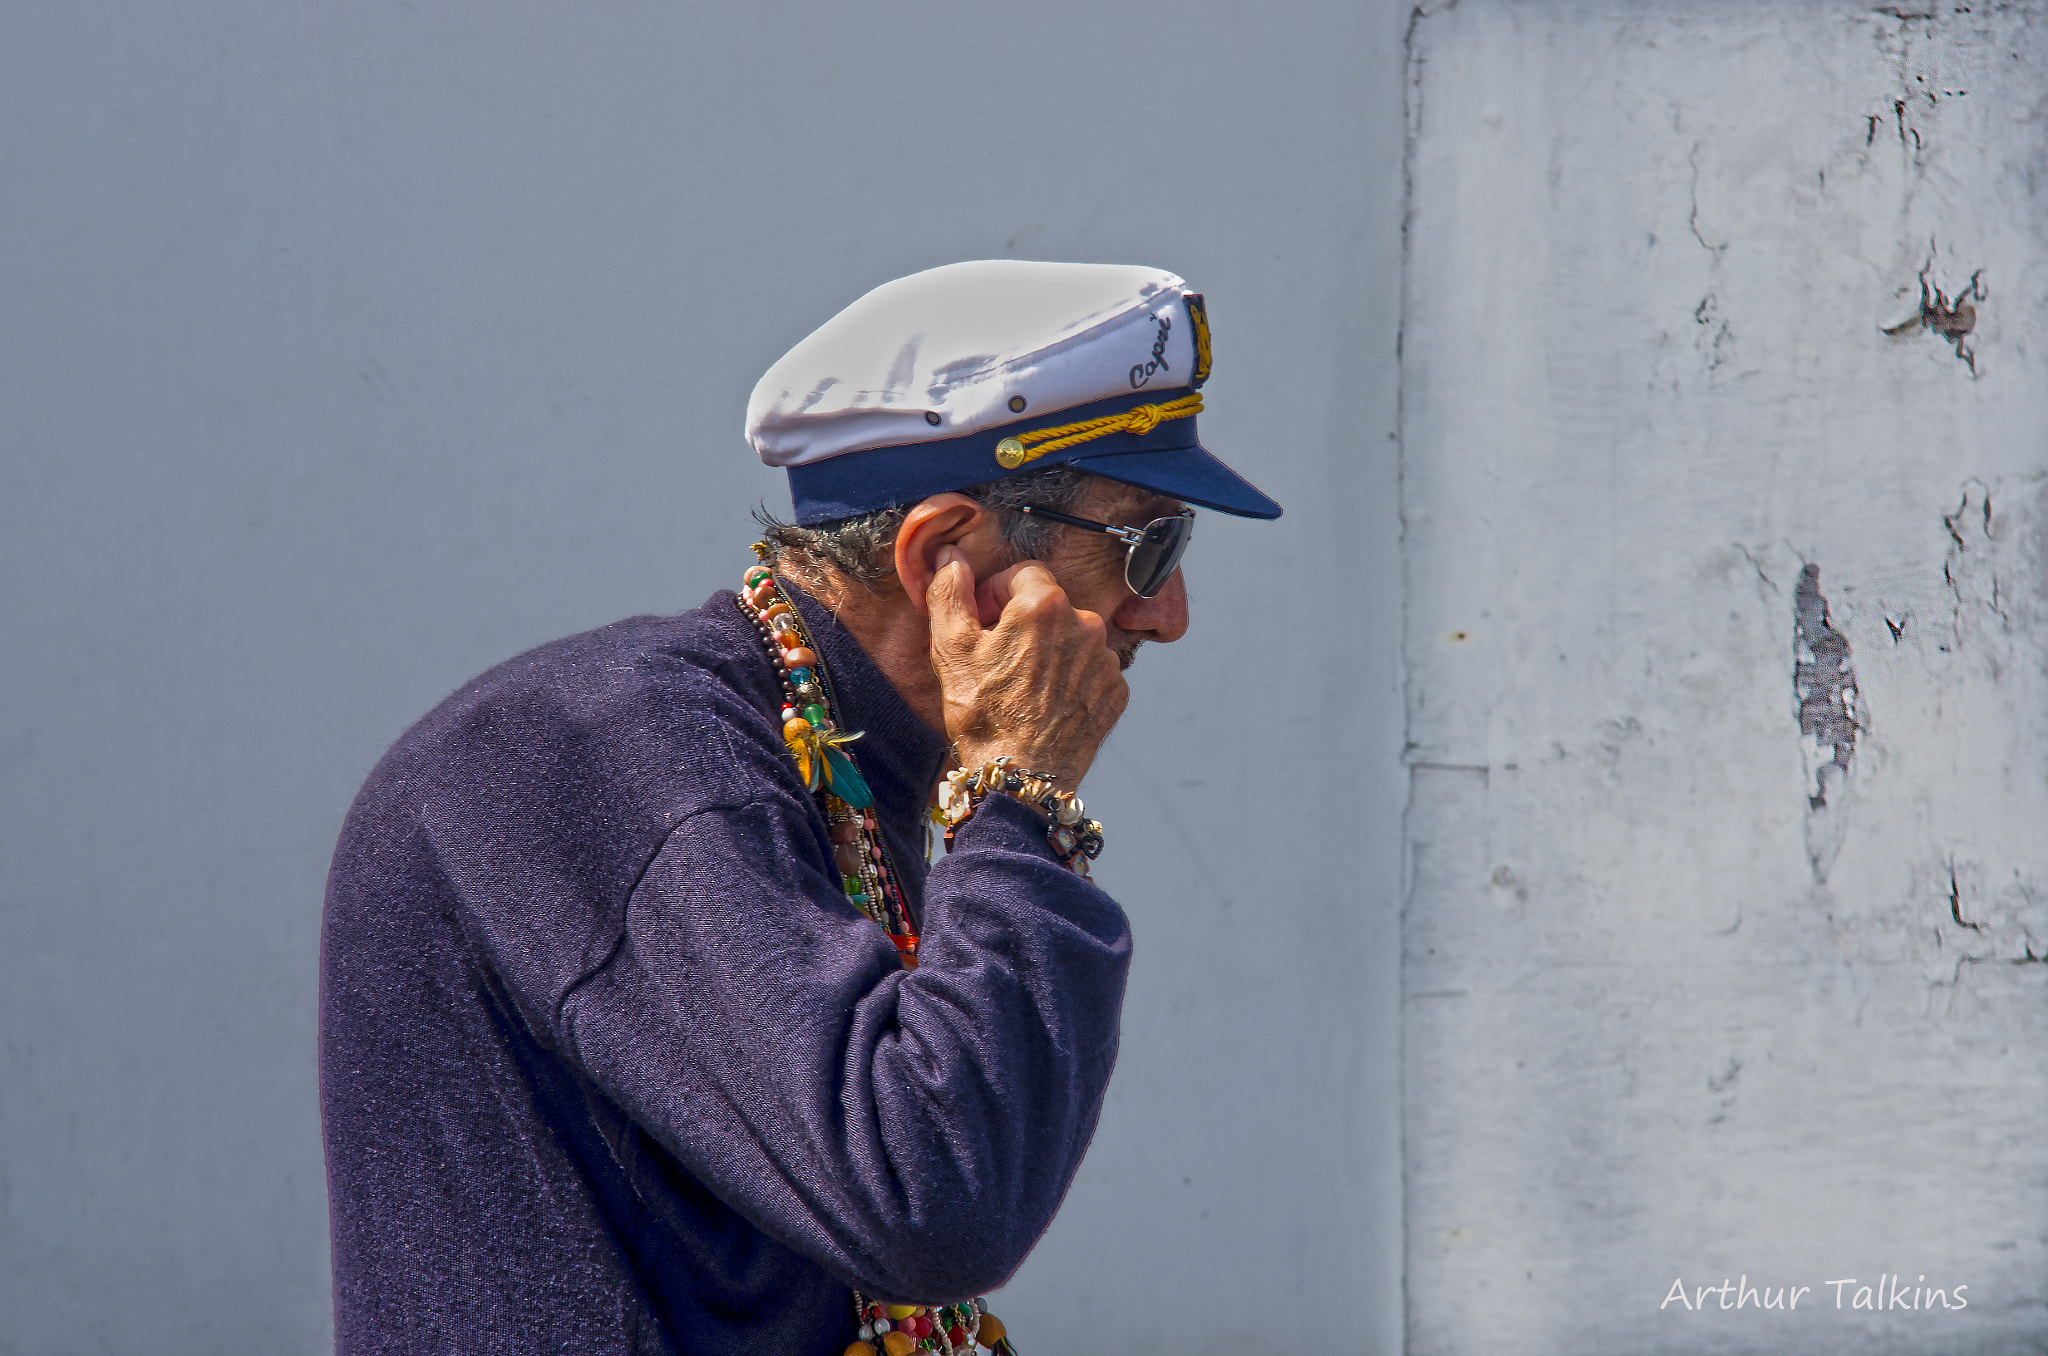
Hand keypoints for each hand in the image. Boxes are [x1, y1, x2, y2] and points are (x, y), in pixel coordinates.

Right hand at [926, 546, 1128, 787]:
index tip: (986, 623)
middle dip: (1024, 623)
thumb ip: (949, 592)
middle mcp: (1087, 624)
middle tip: (999, 659)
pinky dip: (1071, 679)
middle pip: (1050, 606)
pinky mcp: (1116, 691)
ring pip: (1072, 638)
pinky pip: (1091, 670)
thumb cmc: (983, 714)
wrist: (1020, 777)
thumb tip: (949, 557)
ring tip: (1023, 687)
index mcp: (1046, 604)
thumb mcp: (951, 648)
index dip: (998, 594)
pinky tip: (1046, 704)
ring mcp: (1106, 660)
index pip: (1023, 573)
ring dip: (1050, 651)